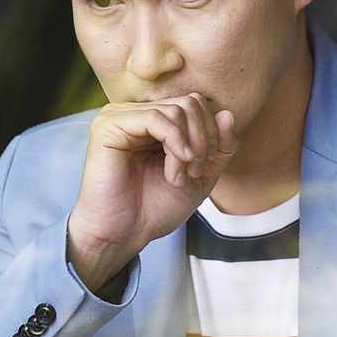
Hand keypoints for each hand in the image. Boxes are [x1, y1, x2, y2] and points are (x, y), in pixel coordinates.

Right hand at [68, 94, 238, 288]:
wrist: (124, 234)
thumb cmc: (155, 207)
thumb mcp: (201, 175)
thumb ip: (219, 146)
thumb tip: (228, 113)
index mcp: (154, 121)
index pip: (195, 104)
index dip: (212, 133)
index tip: (203, 168)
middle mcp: (136, 112)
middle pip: (189, 102)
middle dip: (202, 139)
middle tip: (194, 172)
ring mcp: (120, 115)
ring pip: (176, 110)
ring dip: (188, 148)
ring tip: (180, 177)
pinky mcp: (109, 125)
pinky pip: (155, 118)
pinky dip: (174, 143)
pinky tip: (173, 172)